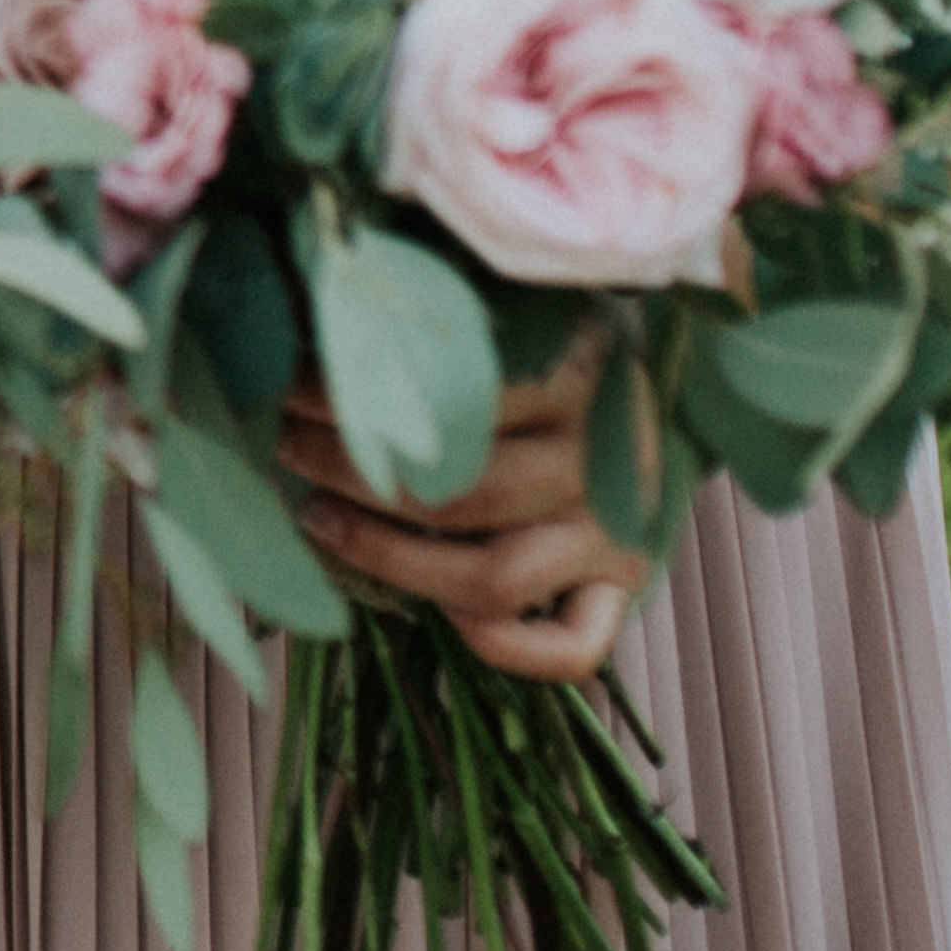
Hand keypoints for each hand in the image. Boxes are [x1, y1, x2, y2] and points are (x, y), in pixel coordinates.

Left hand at [278, 336, 657, 684]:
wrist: (671, 382)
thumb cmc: (559, 336)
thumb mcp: (516, 303)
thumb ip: (443, 314)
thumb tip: (310, 300)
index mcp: (578, 373)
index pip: (446, 399)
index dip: (348, 399)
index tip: (280, 384)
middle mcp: (602, 460)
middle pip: (455, 495)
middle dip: (345, 471)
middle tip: (280, 444)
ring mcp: (617, 532)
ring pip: (492, 580)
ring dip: (388, 559)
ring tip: (316, 518)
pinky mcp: (627, 584)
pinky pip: (572, 647)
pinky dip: (507, 650)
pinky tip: (446, 617)